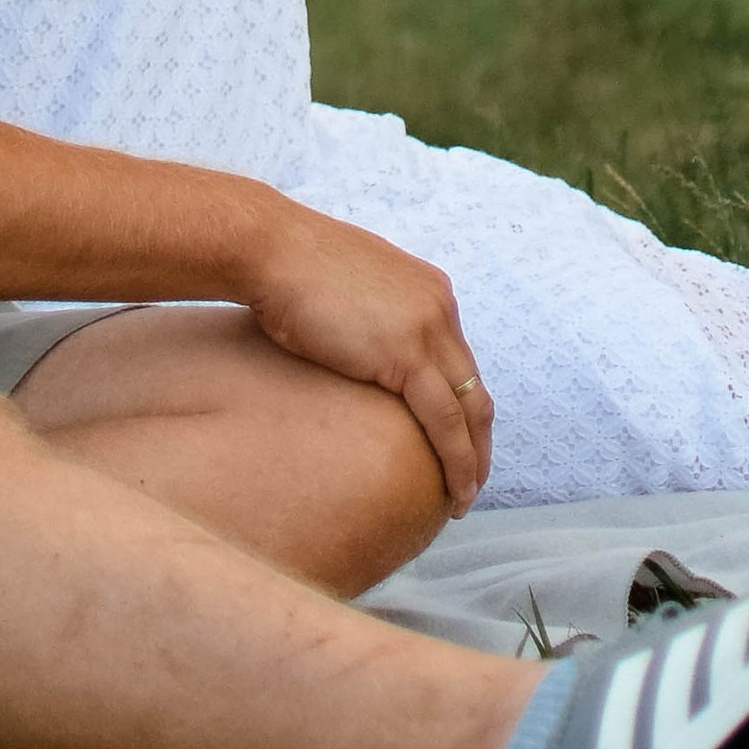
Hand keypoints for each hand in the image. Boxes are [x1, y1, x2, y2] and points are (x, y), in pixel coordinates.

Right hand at [245, 197, 493, 509]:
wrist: (270, 250)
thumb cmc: (290, 271)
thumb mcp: (350, 291)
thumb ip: (371, 319)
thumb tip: (361, 354)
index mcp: (429, 291)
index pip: (459, 363)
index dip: (462, 409)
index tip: (456, 445)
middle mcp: (440, 307)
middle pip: (474, 388)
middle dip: (478, 441)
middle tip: (470, 482)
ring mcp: (427, 328)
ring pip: (468, 410)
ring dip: (472, 460)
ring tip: (462, 499)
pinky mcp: (407, 353)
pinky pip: (444, 420)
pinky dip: (456, 460)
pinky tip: (453, 490)